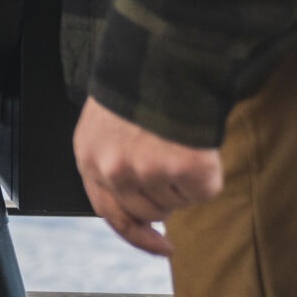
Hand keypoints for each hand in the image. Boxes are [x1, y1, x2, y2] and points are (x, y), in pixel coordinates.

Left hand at [73, 96, 222, 257]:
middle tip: (174, 160)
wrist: (164, 49)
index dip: (137, 234)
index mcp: (89, 156)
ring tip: (178, 138)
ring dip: (184, 179)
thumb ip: (114, 159)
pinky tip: (197, 144)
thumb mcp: (107, 121)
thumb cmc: (139, 80)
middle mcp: (114, 169)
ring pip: (177, 202)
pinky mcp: (183, 169)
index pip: (109, 213)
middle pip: (148, 211)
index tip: (162, 246)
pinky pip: (203, 191)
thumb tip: (144, 203)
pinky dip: (207, 171)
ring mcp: (148, 171)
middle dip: (165, 194)